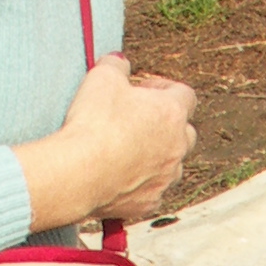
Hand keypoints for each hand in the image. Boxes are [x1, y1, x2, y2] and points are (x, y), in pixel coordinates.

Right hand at [16, 57, 198, 231]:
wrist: (79, 173)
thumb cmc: (93, 121)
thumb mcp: (101, 77)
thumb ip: (116, 66)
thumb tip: (119, 63)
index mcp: (172, 113)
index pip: (185, 95)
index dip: (165, 88)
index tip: (143, 89)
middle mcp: (177, 147)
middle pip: (186, 132)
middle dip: (167, 124)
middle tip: (139, 120)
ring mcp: (166, 178)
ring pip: (172, 165)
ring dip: (157, 156)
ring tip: (129, 151)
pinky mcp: (150, 202)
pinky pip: (153, 191)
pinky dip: (141, 184)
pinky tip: (120, 177)